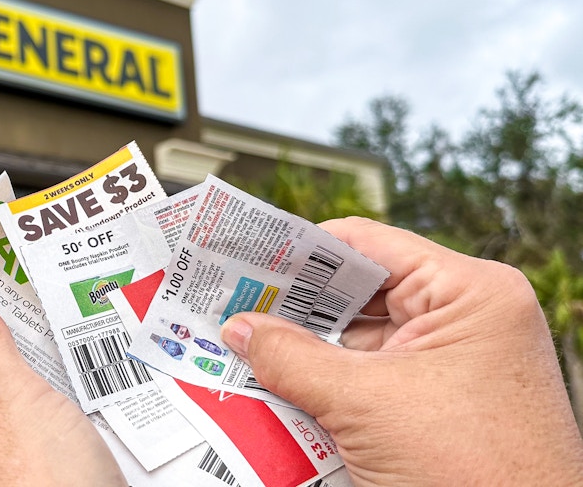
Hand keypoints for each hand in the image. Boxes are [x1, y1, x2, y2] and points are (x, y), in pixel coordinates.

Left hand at [0, 285, 127, 486]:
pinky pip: (61, 423)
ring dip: (55, 370)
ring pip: (31, 396)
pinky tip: (100, 381)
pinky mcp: (55, 471)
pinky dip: (78, 400)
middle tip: (45, 297)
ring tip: (81, 335)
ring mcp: (14, 462)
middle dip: (19, 338)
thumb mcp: (6, 397)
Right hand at [220, 216, 582, 485]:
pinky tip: (279, 390)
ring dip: (306, 352)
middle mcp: (466, 320)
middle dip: (295, 308)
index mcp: (469, 293)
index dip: (299, 249)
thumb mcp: (367, 404)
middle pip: (359, 294)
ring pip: (360, 341)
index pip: (366, 245)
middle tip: (231, 304)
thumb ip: (293, 358)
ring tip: (244, 349)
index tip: (244, 254)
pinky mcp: (439, 406)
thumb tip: (241, 328)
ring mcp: (454, 365)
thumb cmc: (476, 473)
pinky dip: (326, 387)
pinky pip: (370, 380)